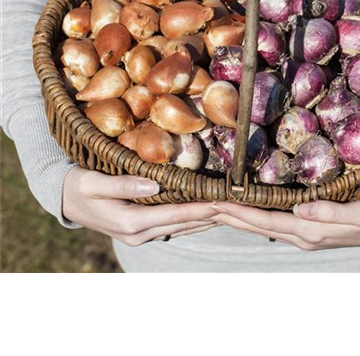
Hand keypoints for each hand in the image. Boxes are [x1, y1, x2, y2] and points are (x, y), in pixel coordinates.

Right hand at [63, 167, 218, 245]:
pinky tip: (207, 214)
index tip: (223, 202)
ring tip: (229, 210)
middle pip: (184, 223)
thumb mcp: (94, 183)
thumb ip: (123, 184)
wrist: (66, 200)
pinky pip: (174, 226)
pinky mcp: (142, 230)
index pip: (175, 214)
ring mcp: (142, 235)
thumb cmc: (79, 186)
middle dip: (210, 215)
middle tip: (236, 205)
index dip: (201, 208)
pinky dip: (192, 220)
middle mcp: (140, 233)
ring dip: (205, 219)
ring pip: (182, 228)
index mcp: (130, 222)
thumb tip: (154, 184)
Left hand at [210, 195, 359, 250]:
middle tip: (206, 205)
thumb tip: (301, 208)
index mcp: (310, 231)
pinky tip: (246, 211)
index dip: (241, 213)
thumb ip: (331, 211)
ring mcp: (304, 234)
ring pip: (262, 226)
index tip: (217, 203)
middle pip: (258, 226)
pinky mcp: (308, 228)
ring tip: (217, 209)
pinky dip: (254, 217)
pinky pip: (272, 224)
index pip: (267, 221)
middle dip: (231, 217)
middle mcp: (302, 235)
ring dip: (239, 218)